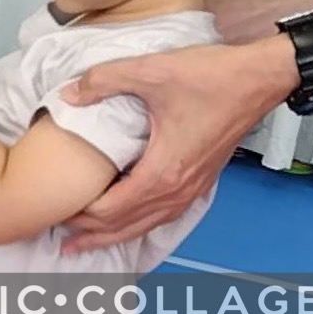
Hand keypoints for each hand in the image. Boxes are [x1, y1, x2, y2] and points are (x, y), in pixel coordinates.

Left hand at [57, 42, 285, 253]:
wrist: (256, 80)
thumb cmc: (207, 77)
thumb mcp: (149, 71)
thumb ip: (103, 81)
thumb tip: (67, 94)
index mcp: (163, 172)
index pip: (114, 209)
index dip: (82, 216)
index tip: (56, 214)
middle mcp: (178, 190)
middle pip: (128, 226)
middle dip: (93, 236)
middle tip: (62, 242)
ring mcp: (193, 189)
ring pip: (147, 225)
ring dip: (116, 235)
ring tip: (89, 242)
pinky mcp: (200, 180)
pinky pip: (164, 215)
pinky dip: (140, 224)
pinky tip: (131, 221)